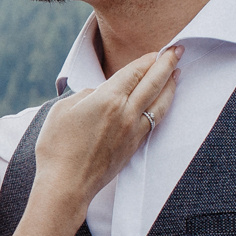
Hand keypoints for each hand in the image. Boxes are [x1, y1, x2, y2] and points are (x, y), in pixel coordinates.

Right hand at [33, 49, 178, 206]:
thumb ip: (85, 94)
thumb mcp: (63, 109)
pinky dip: (163, 106)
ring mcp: (133, 131)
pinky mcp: (134, 146)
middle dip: (167, 64)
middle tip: (178, 50)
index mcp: (108, 99)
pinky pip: (155, 120)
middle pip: (153, 83)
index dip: (147, 60)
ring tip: (177, 74)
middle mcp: (125, 113)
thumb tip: (99, 93)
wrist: (66, 185)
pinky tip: (164, 102)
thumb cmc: (57, 147)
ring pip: (160, 103)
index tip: (157, 51)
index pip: (135, 72)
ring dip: (171, 86)